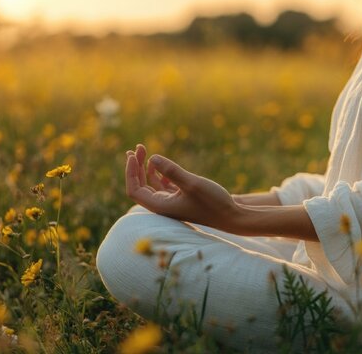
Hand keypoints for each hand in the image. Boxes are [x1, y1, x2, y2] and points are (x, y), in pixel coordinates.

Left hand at [125, 144, 240, 231]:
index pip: (134, 190)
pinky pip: (161, 185)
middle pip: (139, 186)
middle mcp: (162, 206)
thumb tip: (152, 157)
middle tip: (137, 147)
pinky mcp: (179, 198)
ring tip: (143, 151)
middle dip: (136, 166)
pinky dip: (157, 173)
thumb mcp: (192, 184)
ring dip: (144, 168)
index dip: (130, 172)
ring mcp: (170, 202)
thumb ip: (172, 171)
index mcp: (160, 206)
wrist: (231, 215)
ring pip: (150, 184)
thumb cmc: (213, 201)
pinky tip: (159, 164)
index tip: (132, 155)